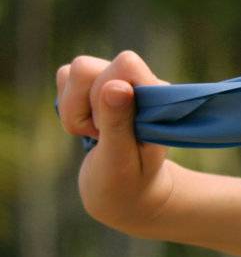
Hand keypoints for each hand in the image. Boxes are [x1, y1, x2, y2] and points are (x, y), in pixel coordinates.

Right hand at [55, 50, 180, 237]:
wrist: (127, 193)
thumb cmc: (127, 181)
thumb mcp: (120, 159)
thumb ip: (118, 122)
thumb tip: (116, 86)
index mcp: (158, 95)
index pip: (124, 64)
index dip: (103, 97)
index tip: (110, 129)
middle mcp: (140, 81)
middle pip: (86, 67)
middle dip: (83, 107)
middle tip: (101, 136)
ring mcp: (118, 81)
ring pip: (73, 72)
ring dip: (75, 110)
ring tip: (97, 134)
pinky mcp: (96, 86)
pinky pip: (66, 79)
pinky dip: (70, 109)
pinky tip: (89, 128)